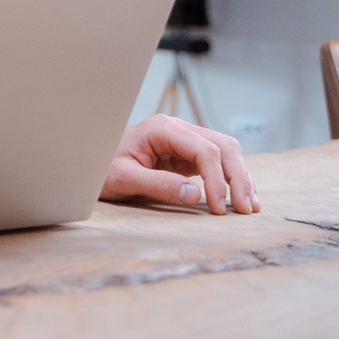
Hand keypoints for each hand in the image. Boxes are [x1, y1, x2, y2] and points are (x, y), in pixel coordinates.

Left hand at [100, 114, 258, 213]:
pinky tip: (241, 196)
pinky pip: (216, 162)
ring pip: (225, 152)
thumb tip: (196, 194)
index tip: (219, 208)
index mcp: (162, 128)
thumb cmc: (101, 169)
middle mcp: (177, 128)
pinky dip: (231, 178)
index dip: (218, 179)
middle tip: (246, 210)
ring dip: (240, 177)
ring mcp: (183, 139)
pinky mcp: (186, 153)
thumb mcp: (124, 179)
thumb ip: (158, 185)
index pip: (204, 150)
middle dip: (238, 177)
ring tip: (249, 207)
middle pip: (223, 146)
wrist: (89, 163)